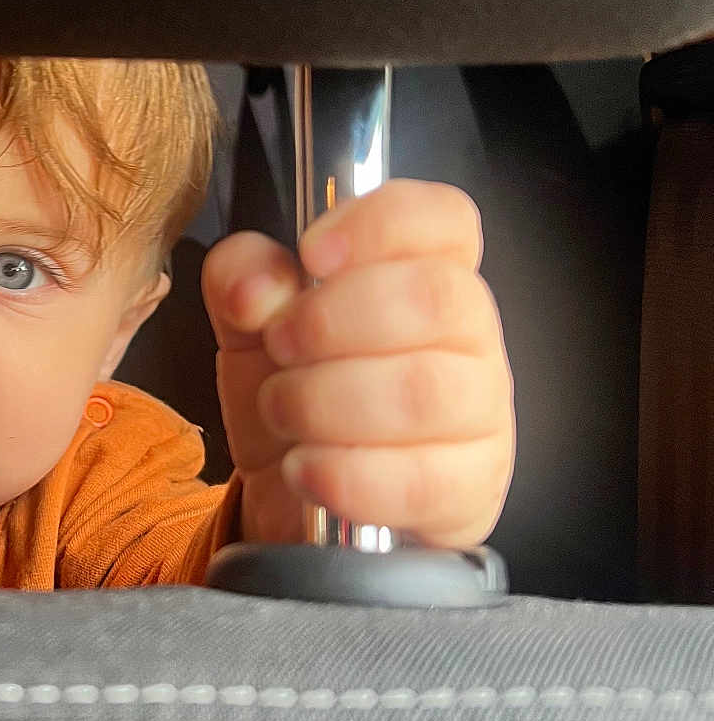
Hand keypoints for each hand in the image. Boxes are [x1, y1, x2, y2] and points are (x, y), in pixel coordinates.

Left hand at [202, 179, 514, 547]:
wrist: (297, 500)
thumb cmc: (293, 397)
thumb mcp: (248, 330)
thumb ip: (241, 281)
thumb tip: (259, 286)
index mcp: (422, 274)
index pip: (444, 219)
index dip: (380, 223)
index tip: (311, 252)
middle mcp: (469, 338)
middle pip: (438, 297)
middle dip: (333, 320)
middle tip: (280, 345)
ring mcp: (480, 417)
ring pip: (426, 391)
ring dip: (327, 401)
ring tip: (282, 410)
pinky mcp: (468, 492)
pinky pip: (421, 480)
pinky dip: (345, 474)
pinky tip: (304, 468)